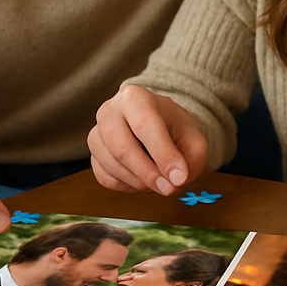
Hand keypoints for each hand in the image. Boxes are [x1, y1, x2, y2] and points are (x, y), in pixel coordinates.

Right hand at [88, 85, 207, 194]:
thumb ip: (191, 158)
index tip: (180, 177)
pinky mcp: (93, 156)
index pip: (144, 124)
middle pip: (121, 148)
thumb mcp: (193, 137)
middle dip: (148, 174)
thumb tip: (176, 180)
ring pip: (112, 166)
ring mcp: (96, 134)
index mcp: (134, 97)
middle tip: (170, 188)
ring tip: (160, 180)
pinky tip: (144, 178)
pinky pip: (106, 178)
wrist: (157, 125)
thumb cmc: (174, 128)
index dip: (162, 154)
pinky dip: (128, 186)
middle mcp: (109, 112)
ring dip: (140, 182)